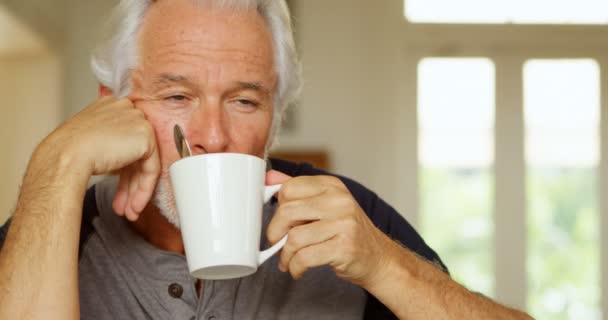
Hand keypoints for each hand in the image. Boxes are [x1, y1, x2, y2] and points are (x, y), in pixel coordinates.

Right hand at [36, 96, 159, 219]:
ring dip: (135, 191)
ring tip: (128, 211)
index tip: (118, 189)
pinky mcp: (146, 137)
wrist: (65, 156)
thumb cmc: (67, 151)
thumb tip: (121, 165)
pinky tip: (134, 205)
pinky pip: (151, 168)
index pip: (124, 141)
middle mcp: (127, 110)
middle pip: (135, 153)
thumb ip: (107, 143)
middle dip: (129, 183)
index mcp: (111, 106)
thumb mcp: (88, 140)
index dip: (123, 169)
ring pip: (144, 163)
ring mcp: (138, 121)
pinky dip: (144, 189)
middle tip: (124, 205)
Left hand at [265, 170, 393, 287]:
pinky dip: (295, 267)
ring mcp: (344, 224)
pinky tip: (298, 269)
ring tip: (288, 260)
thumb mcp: (325, 205)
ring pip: (294, 238)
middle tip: (277, 243)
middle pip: (287, 212)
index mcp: (331, 186)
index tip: (279, 222)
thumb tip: (269, 178)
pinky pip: (304, 257)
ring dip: (285, 255)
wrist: (378, 258)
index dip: (278, 207)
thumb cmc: (347, 232)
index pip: (289, 188)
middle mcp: (339, 201)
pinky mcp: (344, 248)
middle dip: (275, 233)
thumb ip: (298, 191)